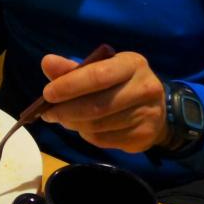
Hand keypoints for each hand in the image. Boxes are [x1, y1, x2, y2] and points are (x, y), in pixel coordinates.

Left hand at [39, 51, 168, 152]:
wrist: (155, 108)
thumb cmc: (118, 83)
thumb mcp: (99, 69)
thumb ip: (71, 68)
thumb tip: (47, 62)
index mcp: (132, 64)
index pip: (98, 76)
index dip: (69, 86)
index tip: (47, 94)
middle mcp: (145, 88)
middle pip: (97, 105)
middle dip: (66, 111)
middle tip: (48, 113)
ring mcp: (147, 114)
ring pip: (98, 126)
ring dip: (73, 124)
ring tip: (63, 119)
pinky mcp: (144, 136)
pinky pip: (104, 140)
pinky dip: (86, 135)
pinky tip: (83, 127)